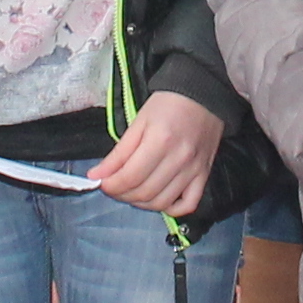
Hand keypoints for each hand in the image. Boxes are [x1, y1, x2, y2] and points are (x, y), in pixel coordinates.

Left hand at [92, 90, 225, 225]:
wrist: (204, 94)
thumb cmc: (168, 103)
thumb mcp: (138, 122)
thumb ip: (118, 153)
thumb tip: (96, 175)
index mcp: (160, 142)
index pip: (130, 177)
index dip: (111, 185)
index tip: (101, 182)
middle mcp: (179, 159)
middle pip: (145, 192)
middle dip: (122, 195)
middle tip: (114, 187)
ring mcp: (194, 169)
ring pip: (163, 202)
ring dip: (141, 203)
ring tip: (132, 192)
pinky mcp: (205, 174)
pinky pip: (189, 204)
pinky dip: (171, 209)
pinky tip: (159, 199)